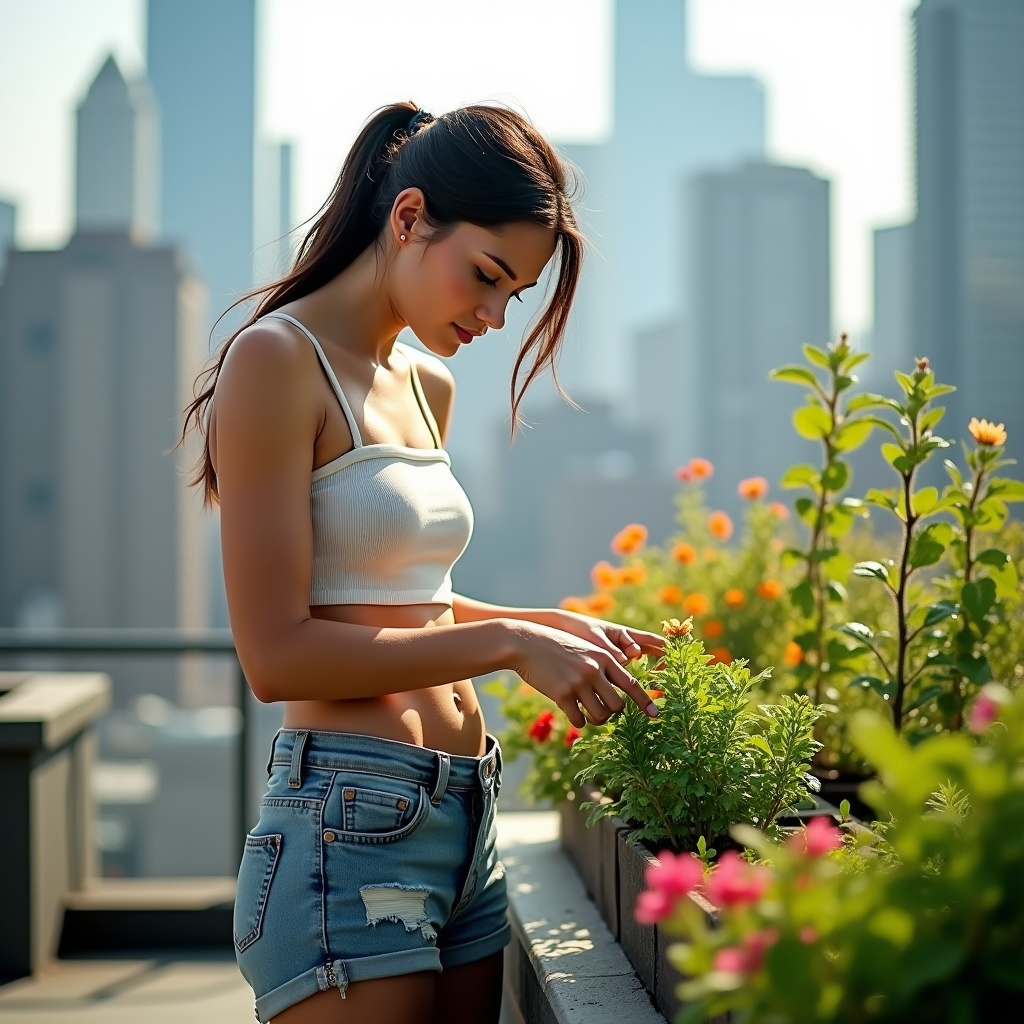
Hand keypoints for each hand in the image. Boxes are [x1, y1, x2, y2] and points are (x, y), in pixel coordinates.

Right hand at [504, 618, 660, 729]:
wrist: (526, 642)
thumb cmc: (556, 646)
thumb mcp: (584, 649)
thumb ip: (601, 666)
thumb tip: (615, 693)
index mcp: (604, 657)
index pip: (632, 683)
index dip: (645, 701)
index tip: (656, 715)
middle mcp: (595, 670)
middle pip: (618, 705)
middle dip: (613, 713)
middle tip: (604, 710)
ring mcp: (578, 683)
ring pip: (600, 715)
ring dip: (597, 720)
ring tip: (588, 715)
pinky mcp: (561, 695)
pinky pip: (579, 720)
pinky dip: (579, 721)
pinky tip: (573, 714)